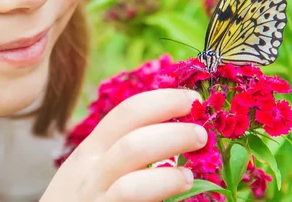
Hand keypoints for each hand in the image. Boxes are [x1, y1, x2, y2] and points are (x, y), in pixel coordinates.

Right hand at [40, 88, 207, 201]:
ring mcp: (94, 197)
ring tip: (192, 164)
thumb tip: (171, 134)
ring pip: (131, 164)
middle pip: (133, 135)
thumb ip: (119, 154)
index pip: (127, 113)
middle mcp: (89, 171)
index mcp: (89, 152)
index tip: (193, 100)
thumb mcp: (90, 174)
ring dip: (170, 156)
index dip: (163, 101)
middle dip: (172, 128)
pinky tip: (182, 185)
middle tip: (202, 132)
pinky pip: (132, 198)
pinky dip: (162, 185)